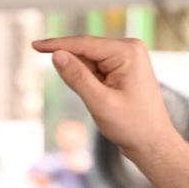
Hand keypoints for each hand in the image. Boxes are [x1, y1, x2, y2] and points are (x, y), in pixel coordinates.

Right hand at [33, 36, 180, 161]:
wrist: (153, 143)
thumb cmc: (133, 126)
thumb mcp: (100, 103)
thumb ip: (77, 78)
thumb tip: (56, 55)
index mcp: (127, 52)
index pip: (84, 44)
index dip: (57, 45)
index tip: (34, 45)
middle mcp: (130, 48)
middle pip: (87, 52)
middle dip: (77, 73)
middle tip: (92, 100)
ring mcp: (128, 57)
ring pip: (90, 62)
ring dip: (86, 82)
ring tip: (105, 105)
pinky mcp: (124, 68)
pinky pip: (98, 70)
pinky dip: (92, 84)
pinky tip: (104, 101)